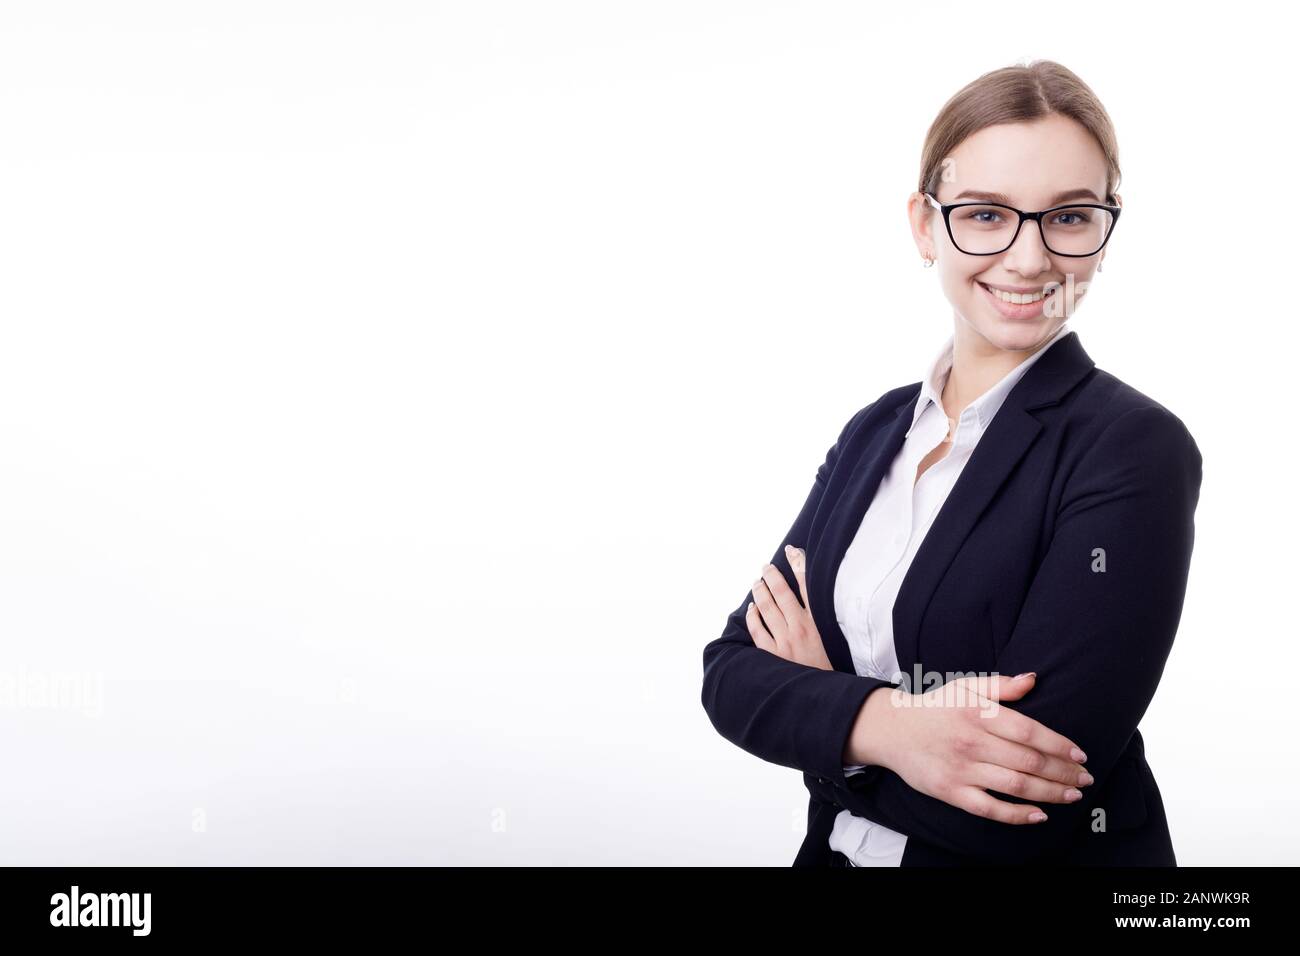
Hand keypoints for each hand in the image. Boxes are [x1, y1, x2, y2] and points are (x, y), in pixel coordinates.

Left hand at [745, 545, 832, 670]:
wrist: (825, 697)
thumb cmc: (830, 669)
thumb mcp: (834, 641)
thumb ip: (824, 620)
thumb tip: (814, 603)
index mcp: (820, 623)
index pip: (808, 586)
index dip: (799, 565)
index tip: (791, 551)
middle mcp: (801, 628)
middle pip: (782, 592)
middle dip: (772, 575)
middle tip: (766, 567)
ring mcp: (785, 641)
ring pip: (767, 607)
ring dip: (760, 591)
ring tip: (756, 583)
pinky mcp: (773, 655)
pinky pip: (757, 630)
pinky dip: (753, 616)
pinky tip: (751, 609)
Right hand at [848, 674, 1093, 824]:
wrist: (891, 729)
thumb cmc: (935, 708)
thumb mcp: (965, 687)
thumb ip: (1001, 685)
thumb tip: (1034, 679)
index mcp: (977, 713)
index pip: (1029, 731)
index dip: (1060, 745)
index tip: (1081, 754)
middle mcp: (972, 742)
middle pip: (1029, 761)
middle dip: (1064, 772)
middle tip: (1086, 778)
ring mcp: (962, 769)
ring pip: (1016, 785)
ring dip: (1051, 792)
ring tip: (1073, 795)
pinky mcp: (951, 791)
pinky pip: (991, 808)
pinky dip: (1018, 815)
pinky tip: (1041, 814)